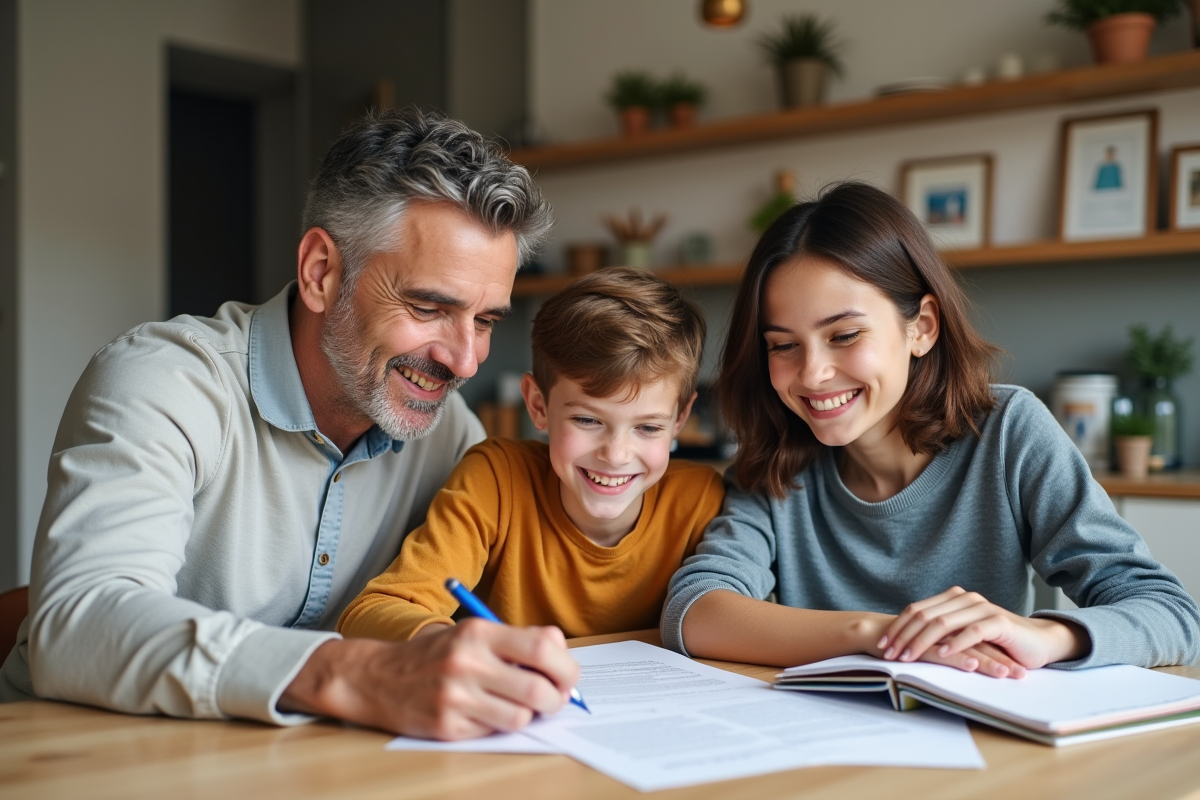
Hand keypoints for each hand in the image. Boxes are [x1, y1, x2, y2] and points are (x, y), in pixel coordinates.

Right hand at [279, 618, 578, 739]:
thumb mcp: (473, 633)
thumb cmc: (436, 654)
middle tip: (554, 699)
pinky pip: (494, 731)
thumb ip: (516, 641)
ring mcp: (456, 698)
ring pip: (521, 717)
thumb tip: (562, 656)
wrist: (378, 677)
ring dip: (527, 715)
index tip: (567, 675)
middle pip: (539, 689)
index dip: (565, 666)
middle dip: (557, 699)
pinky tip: (485, 712)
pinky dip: (498, 725)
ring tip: (515, 704)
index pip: (543, 648)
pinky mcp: (447, 727)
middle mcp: (467, 663)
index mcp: (479, 632)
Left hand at [877, 587, 1089, 672]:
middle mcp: (964, 600)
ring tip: (907, 657)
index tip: (881, 645)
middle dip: (902, 636)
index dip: (897, 627)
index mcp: (953, 599)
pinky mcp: (998, 623)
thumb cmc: (999, 642)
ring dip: (921, 641)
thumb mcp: (964, 636)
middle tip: (888, 655)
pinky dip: (954, 643)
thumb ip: (942, 633)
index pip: (916, 610)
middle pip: (924, 615)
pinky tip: (942, 654)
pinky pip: (971, 632)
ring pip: (943, 623)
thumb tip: (907, 643)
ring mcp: (981, 609)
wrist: (1039, 642)